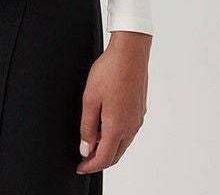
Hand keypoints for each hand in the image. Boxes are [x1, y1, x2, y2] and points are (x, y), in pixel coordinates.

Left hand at [77, 31, 151, 174]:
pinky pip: (128, 132)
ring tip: (92, 142)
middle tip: (84, 158)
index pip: (103, 159)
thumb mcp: (90, 99)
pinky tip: (106, 126)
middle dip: (99, 160)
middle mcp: (131, 127)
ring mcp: (137, 119)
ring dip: (108, 148)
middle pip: (115, 155)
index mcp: (117, 127)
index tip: (80, 167)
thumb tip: (85, 148)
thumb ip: (87, 127)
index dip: (89, 166)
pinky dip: (116, 137)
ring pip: (122, 144)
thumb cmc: (110, 71)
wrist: (130, 53)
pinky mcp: (140, 110)